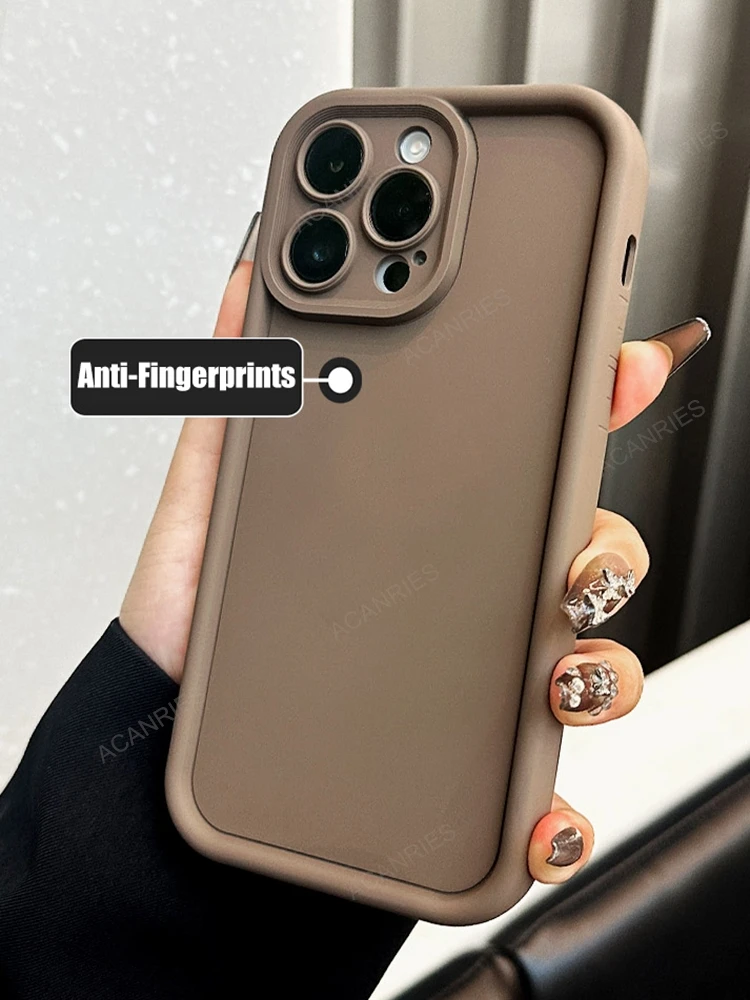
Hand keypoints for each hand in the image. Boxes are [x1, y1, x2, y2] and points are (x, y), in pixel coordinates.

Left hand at [120, 263, 691, 885]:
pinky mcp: (459, 762)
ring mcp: (466, 674)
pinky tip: (538, 811)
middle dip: (608, 547)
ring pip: (586, 659)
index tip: (617, 366)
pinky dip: (557, 804)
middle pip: (580, 550)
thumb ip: (239, 385)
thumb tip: (253, 277)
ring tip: (554, 673)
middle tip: (577, 560)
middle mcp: (457, 589)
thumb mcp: (214, 488)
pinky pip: (539, 783)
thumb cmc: (197, 614)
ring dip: (600, 667)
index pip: (521, 450)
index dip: (585, 403)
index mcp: (419, 514)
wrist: (164, 740)